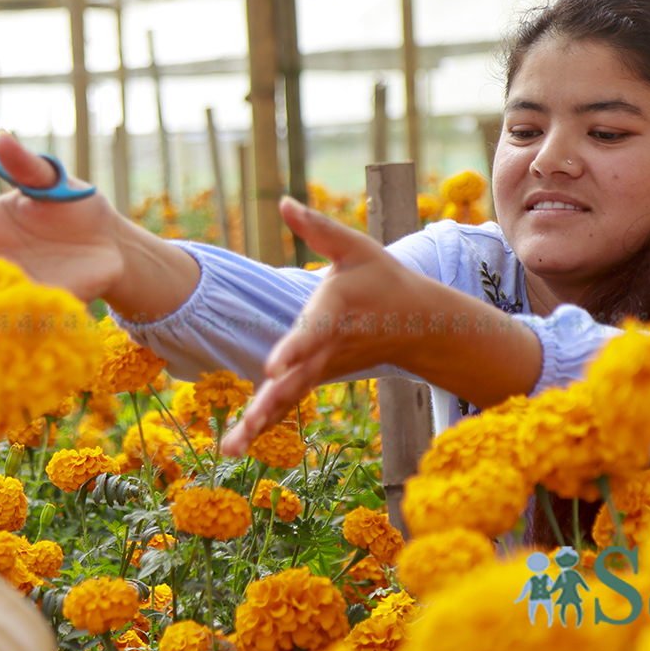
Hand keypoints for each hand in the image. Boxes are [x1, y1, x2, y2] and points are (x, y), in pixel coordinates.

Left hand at [221, 196, 425, 455]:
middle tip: (245, 426)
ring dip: (260, 423)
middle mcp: (328, 346)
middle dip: (270, 402)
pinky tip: (236, 446)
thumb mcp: (354, 246)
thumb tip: (284, 202)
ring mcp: (323, 368)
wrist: (417, 322)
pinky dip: (263, 424)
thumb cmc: (381, 277)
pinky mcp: (316, 377)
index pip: (313, 332)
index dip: (293, 349)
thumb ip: (316, 229)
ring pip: (289, 397)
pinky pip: (288, 402)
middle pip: (296, 377)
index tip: (272, 366)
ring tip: (232, 448)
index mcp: (336, 311)